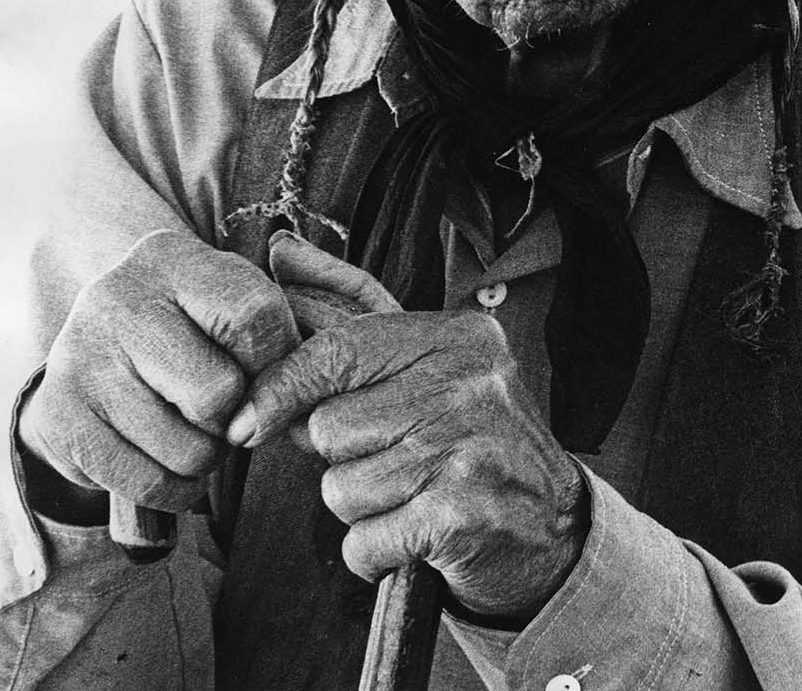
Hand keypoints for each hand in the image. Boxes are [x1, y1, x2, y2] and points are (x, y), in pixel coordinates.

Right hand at [19, 228, 298, 513]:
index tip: (265, 368)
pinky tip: (166, 457)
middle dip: (237, 416)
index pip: (255, 316)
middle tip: (225, 407)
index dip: (276, 359)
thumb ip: (272, 335)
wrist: (94, 352)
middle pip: (218, 393)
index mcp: (172, 257)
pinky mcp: (60, 419)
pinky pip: (151, 485)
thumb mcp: (229, 302)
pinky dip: (177, 487)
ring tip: (194, 428)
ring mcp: (81, 358)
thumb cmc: (188, 327)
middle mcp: (118, 298)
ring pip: (188, 450)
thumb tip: (282, 411)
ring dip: (209, 456)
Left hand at [232, 239, 588, 621]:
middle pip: (331, 428)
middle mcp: (467, 384)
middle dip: (341, 457)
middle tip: (392, 458)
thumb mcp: (424, 358)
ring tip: (413, 495)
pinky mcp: (462, 516)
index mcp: (456, 336)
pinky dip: (376, 552)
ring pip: (341, 490)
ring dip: (362, 508)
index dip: (281, 386)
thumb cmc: (468, 436)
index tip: (248, 419)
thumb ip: (348, 304)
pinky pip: (363, 542)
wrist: (553, 527)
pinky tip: (417, 535)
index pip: (339, 349)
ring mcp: (467, 449)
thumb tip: (280, 248)